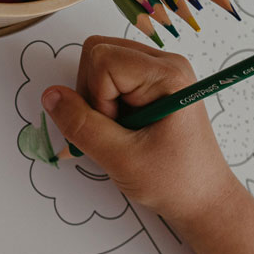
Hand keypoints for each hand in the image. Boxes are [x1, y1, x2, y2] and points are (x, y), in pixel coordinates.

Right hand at [41, 36, 241, 232]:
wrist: (203, 200)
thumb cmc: (175, 181)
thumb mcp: (121, 158)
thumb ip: (81, 125)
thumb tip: (51, 97)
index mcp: (167, 74)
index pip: (101, 59)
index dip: (96, 97)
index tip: (117, 129)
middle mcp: (164, 65)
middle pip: (98, 52)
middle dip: (92, 93)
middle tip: (115, 129)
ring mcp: (158, 74)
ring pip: (99, 65)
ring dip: (97, 101)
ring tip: (122, 132)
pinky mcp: (151, 87)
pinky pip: (109, 80)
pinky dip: (105, 105)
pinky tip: (123, 130)